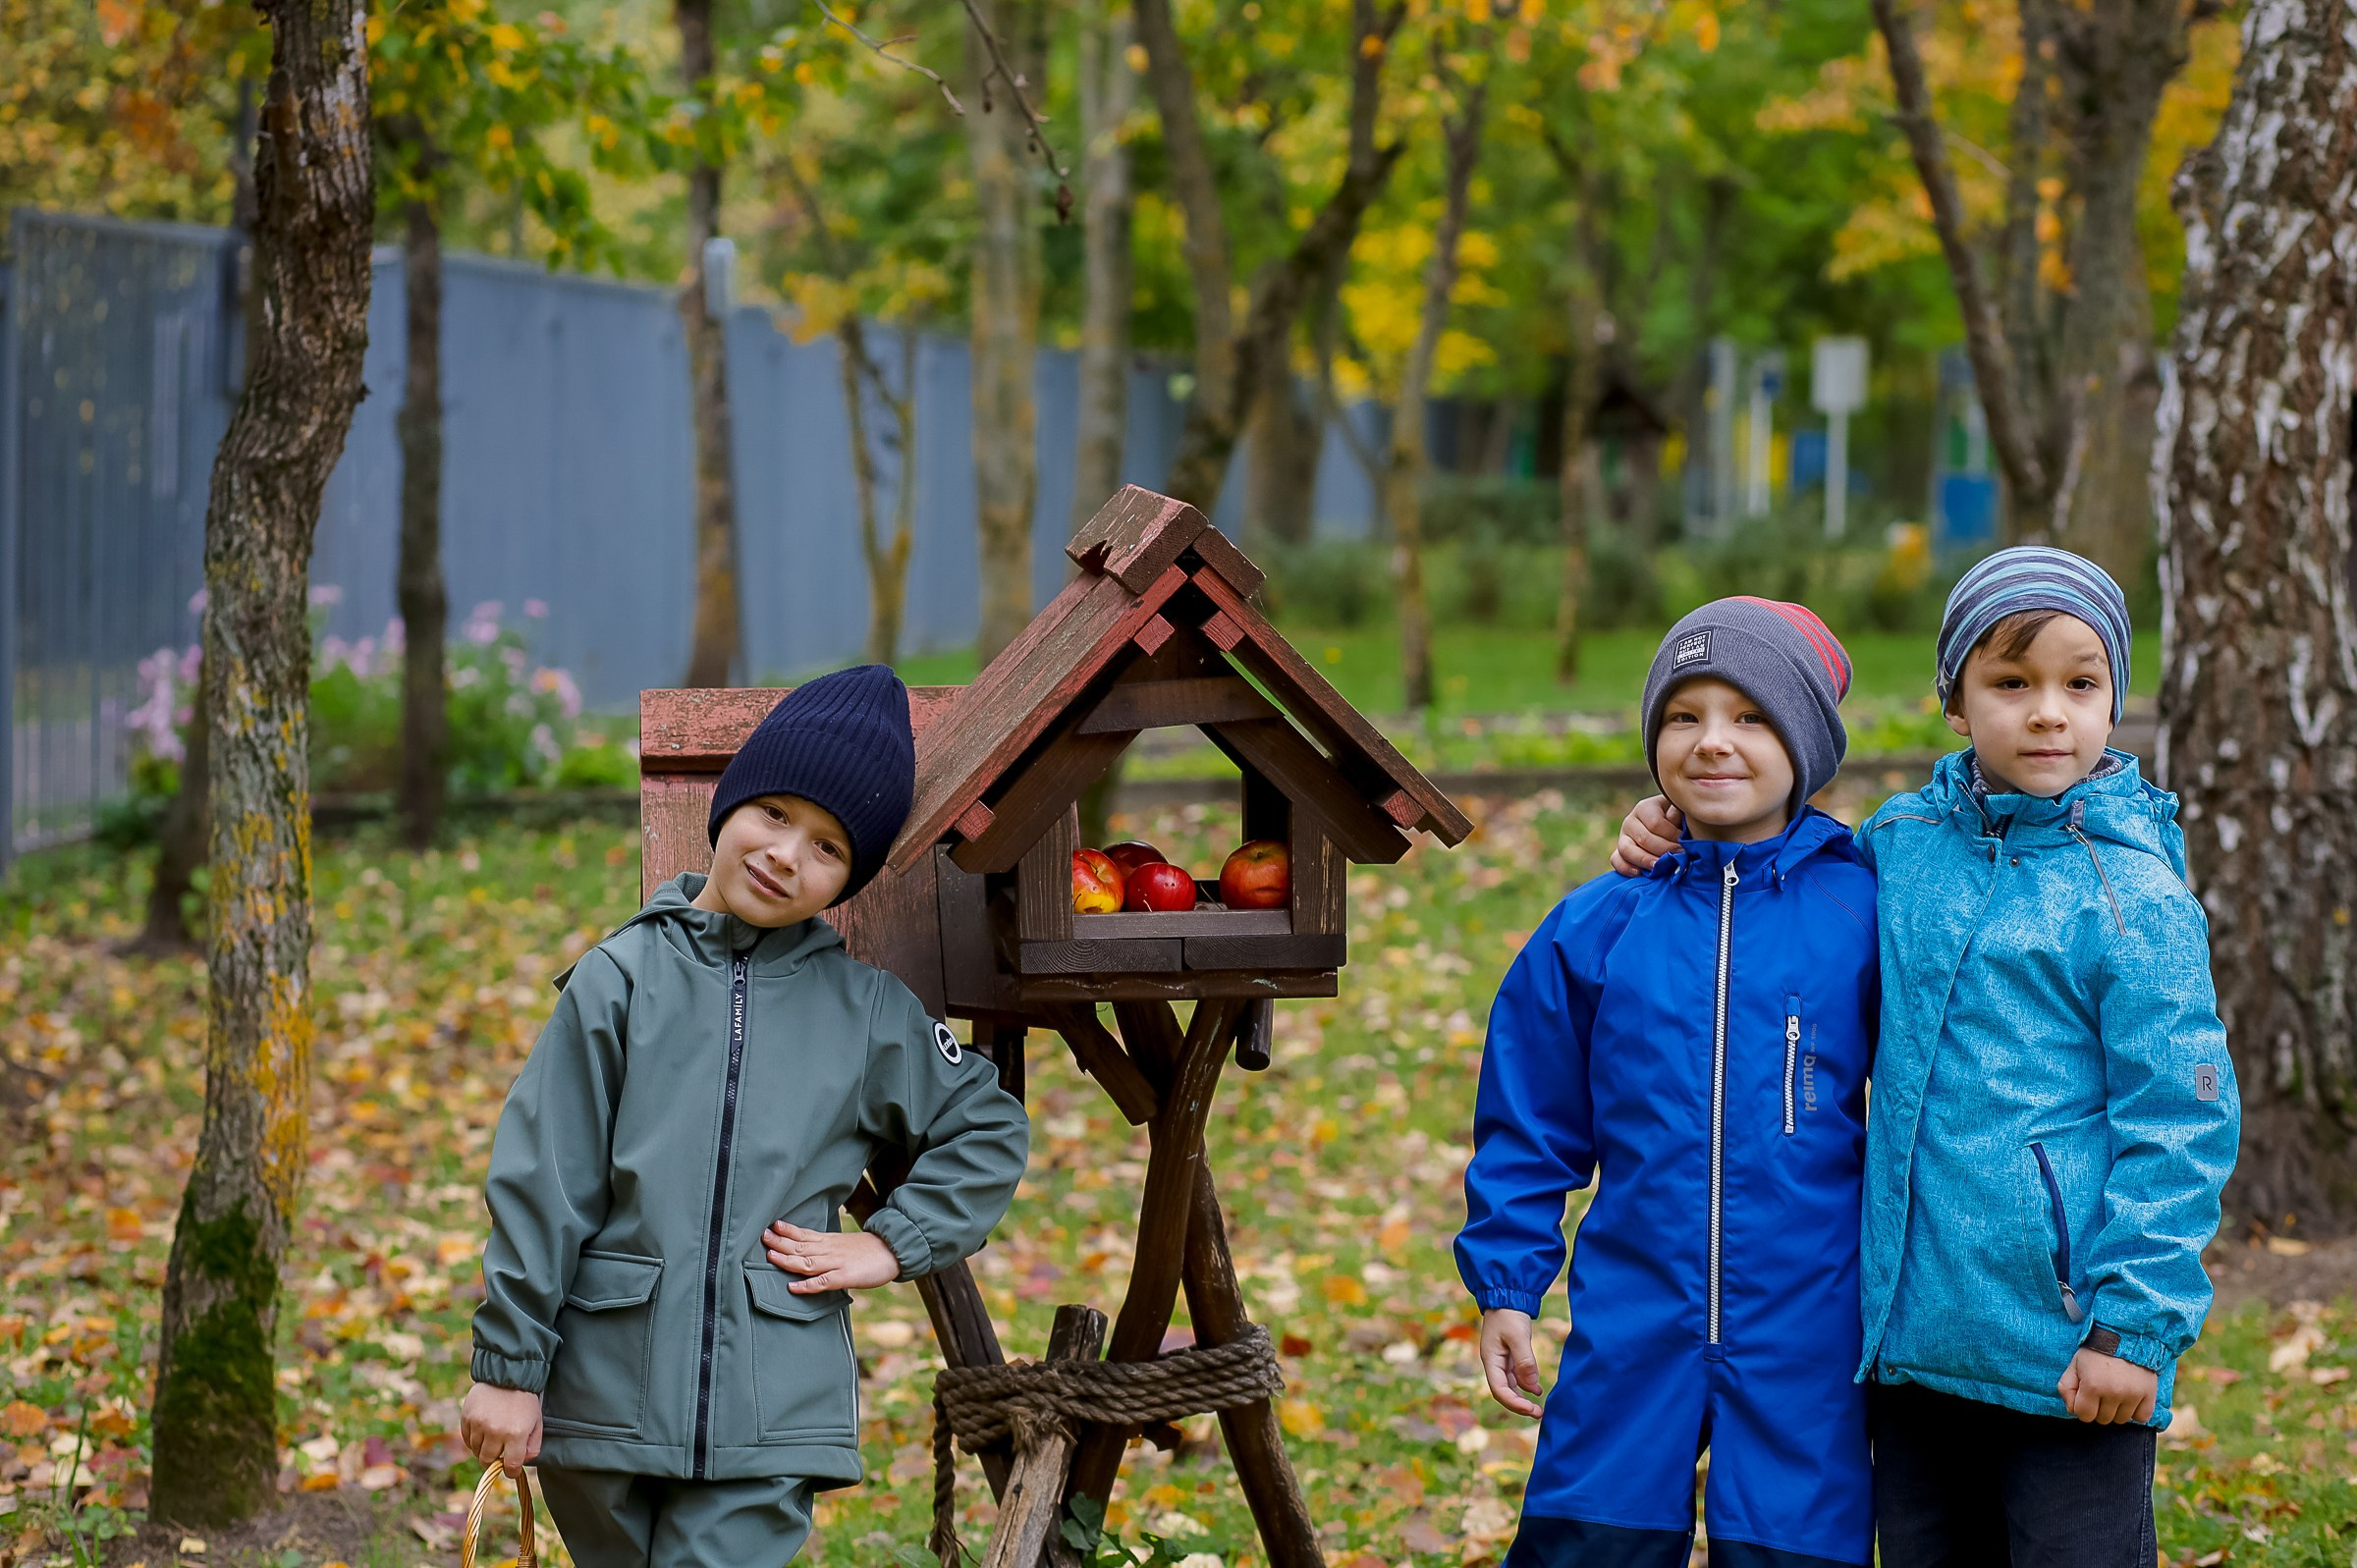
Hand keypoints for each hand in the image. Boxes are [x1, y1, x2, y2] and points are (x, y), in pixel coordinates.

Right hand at [460, 1383, 542, 1475]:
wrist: (508, 1375)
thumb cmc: (525, 1401)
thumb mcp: (537, 1422)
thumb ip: (533, 1446)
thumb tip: (521, 1463)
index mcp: (516, 1434)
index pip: (510, 1466)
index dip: (511, 1472)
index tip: (511, 1470)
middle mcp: (496, 1431)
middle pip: (488, 1460)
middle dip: (494, 1463)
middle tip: (498, 1457)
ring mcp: (479, 1424)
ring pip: (476, 1451)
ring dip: (483, 1450)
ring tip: (492, 1441)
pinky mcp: (467, 1417)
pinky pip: (467, 1439)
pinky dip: (473, 1440)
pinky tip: (482, 1433)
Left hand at [766, 1221, 901, 1291]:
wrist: (894, 1251)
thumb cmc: (871, 1249)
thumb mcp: (846, 1243)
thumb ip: (828, 1246)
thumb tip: (811, 1250)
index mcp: (830, 1241)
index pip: (805, 1235)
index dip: (788, 1231)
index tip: (773, 1226)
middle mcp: (830, 1250)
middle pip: (800, 1246)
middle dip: (780, 1242)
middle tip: (763, 1237)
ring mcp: (836, 1263)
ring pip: (807, 1262)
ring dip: (788, 1259)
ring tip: (771, 1256)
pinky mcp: (845, 1277)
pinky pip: (823, 1282)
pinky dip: (807, 1285)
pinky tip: (793, 1287)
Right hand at [1478, 1309, 1545, 1418]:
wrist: (1507, 1295)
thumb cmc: (1509, 1314)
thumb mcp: (1518, 1336)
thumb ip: (1525, 1361)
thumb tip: (1532, 1386)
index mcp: (1490, 1359)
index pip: (1499, 1390)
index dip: (1514, 1403)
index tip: (1531, 1409)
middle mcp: (1493, 1363)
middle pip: (1503, 1391)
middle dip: (1519, 1405)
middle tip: (1538, 1413)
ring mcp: (1501, 1359)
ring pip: (1510, 1385)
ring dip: (1523, 1397)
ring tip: (1539, 1407)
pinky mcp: (1509, 1355)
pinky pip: (1516, 1376)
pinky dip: (1526, 1384)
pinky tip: (1537, 1390)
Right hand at [1610, 796, 1682, 876]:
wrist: (1670, 830)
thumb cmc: (1679, 820)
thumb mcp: (1680, 811)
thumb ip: (1678, 813)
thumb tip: (1673, 820)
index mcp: (1645, 808)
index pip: (1656, 824)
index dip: (1673, 836)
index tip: (1687, 844)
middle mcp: (1630, 821)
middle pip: (1643, 838)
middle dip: (1663, 850)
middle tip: (1680, 857)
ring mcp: (1623, 838)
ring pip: (1626, 849)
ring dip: (1644, 860)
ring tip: (1659, 867)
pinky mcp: (1619, 852)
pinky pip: (1616, 860)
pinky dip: (1625, 868)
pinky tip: (1638, 873)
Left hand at [2056, 1347, 2157, 1423]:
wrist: (2125, 1336)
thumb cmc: (2096, 1352)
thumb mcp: (2075, 1364)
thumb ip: (2066, 1387)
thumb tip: (2072, 1409)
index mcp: (2092, 1386)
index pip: (2084, 1415)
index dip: (2083, 1407)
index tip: (2086, 1395)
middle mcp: (2114, 1392)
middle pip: (2103, 1419)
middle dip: (2099, 1408)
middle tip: (2102, 1390)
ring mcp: (2133, 1395)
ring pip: (2122, 1419)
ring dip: (2117, 1410)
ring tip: (2116, 1391)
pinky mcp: (2149, 1394)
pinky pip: (2142, 1417)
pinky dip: (2136, 1412)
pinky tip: (2130, 1398)